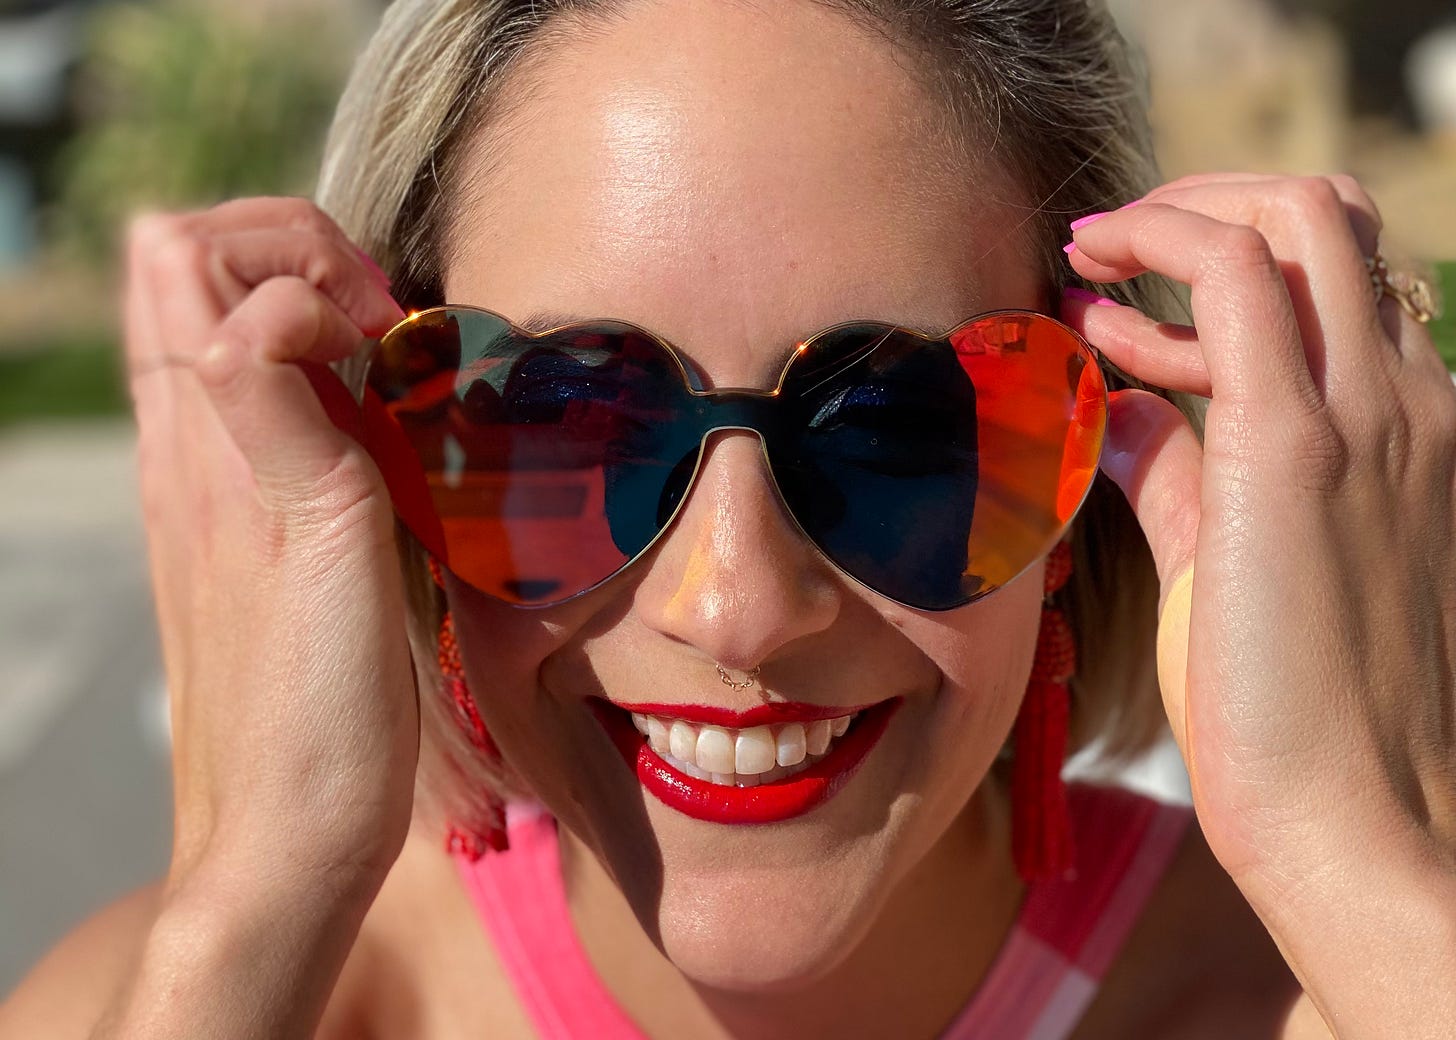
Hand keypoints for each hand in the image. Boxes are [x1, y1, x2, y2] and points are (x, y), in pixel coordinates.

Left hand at [124, 197, 416, 895]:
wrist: (282, 838)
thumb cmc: (313, 713)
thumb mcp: (313, 546)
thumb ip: (275, 410)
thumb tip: (266, 301)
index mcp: (194, 441)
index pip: (183, 251)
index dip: (290, 249)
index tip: (378, 324)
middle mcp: (179, 452)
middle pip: (184, 268)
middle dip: (289, 254)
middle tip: (379, 328)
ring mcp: (196, 493)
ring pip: (210, 333)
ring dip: (299, 316)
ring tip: (380, 377)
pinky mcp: (227, 539)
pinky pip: (244, 411)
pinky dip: (305, 387)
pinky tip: (366, 448)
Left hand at [1060, 174, 1455, 1032]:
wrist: (1362, 829)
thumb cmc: (1298, 718)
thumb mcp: (1239, 563)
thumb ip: (1183, 476)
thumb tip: (1118, 413)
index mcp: (1413, 428)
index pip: (1338, 280)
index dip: (1218, 262)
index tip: (1113, 303)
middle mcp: (1411, 400)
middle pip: (1326, 217)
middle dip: (1202, 202)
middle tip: (1105, 243)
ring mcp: (1368, 415)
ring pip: (1293, 219)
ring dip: (1176, 213)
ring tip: (1088, 252)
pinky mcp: (1296, 447)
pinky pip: (1235, 279)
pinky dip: (1157, 256)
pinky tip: (1086, 301)